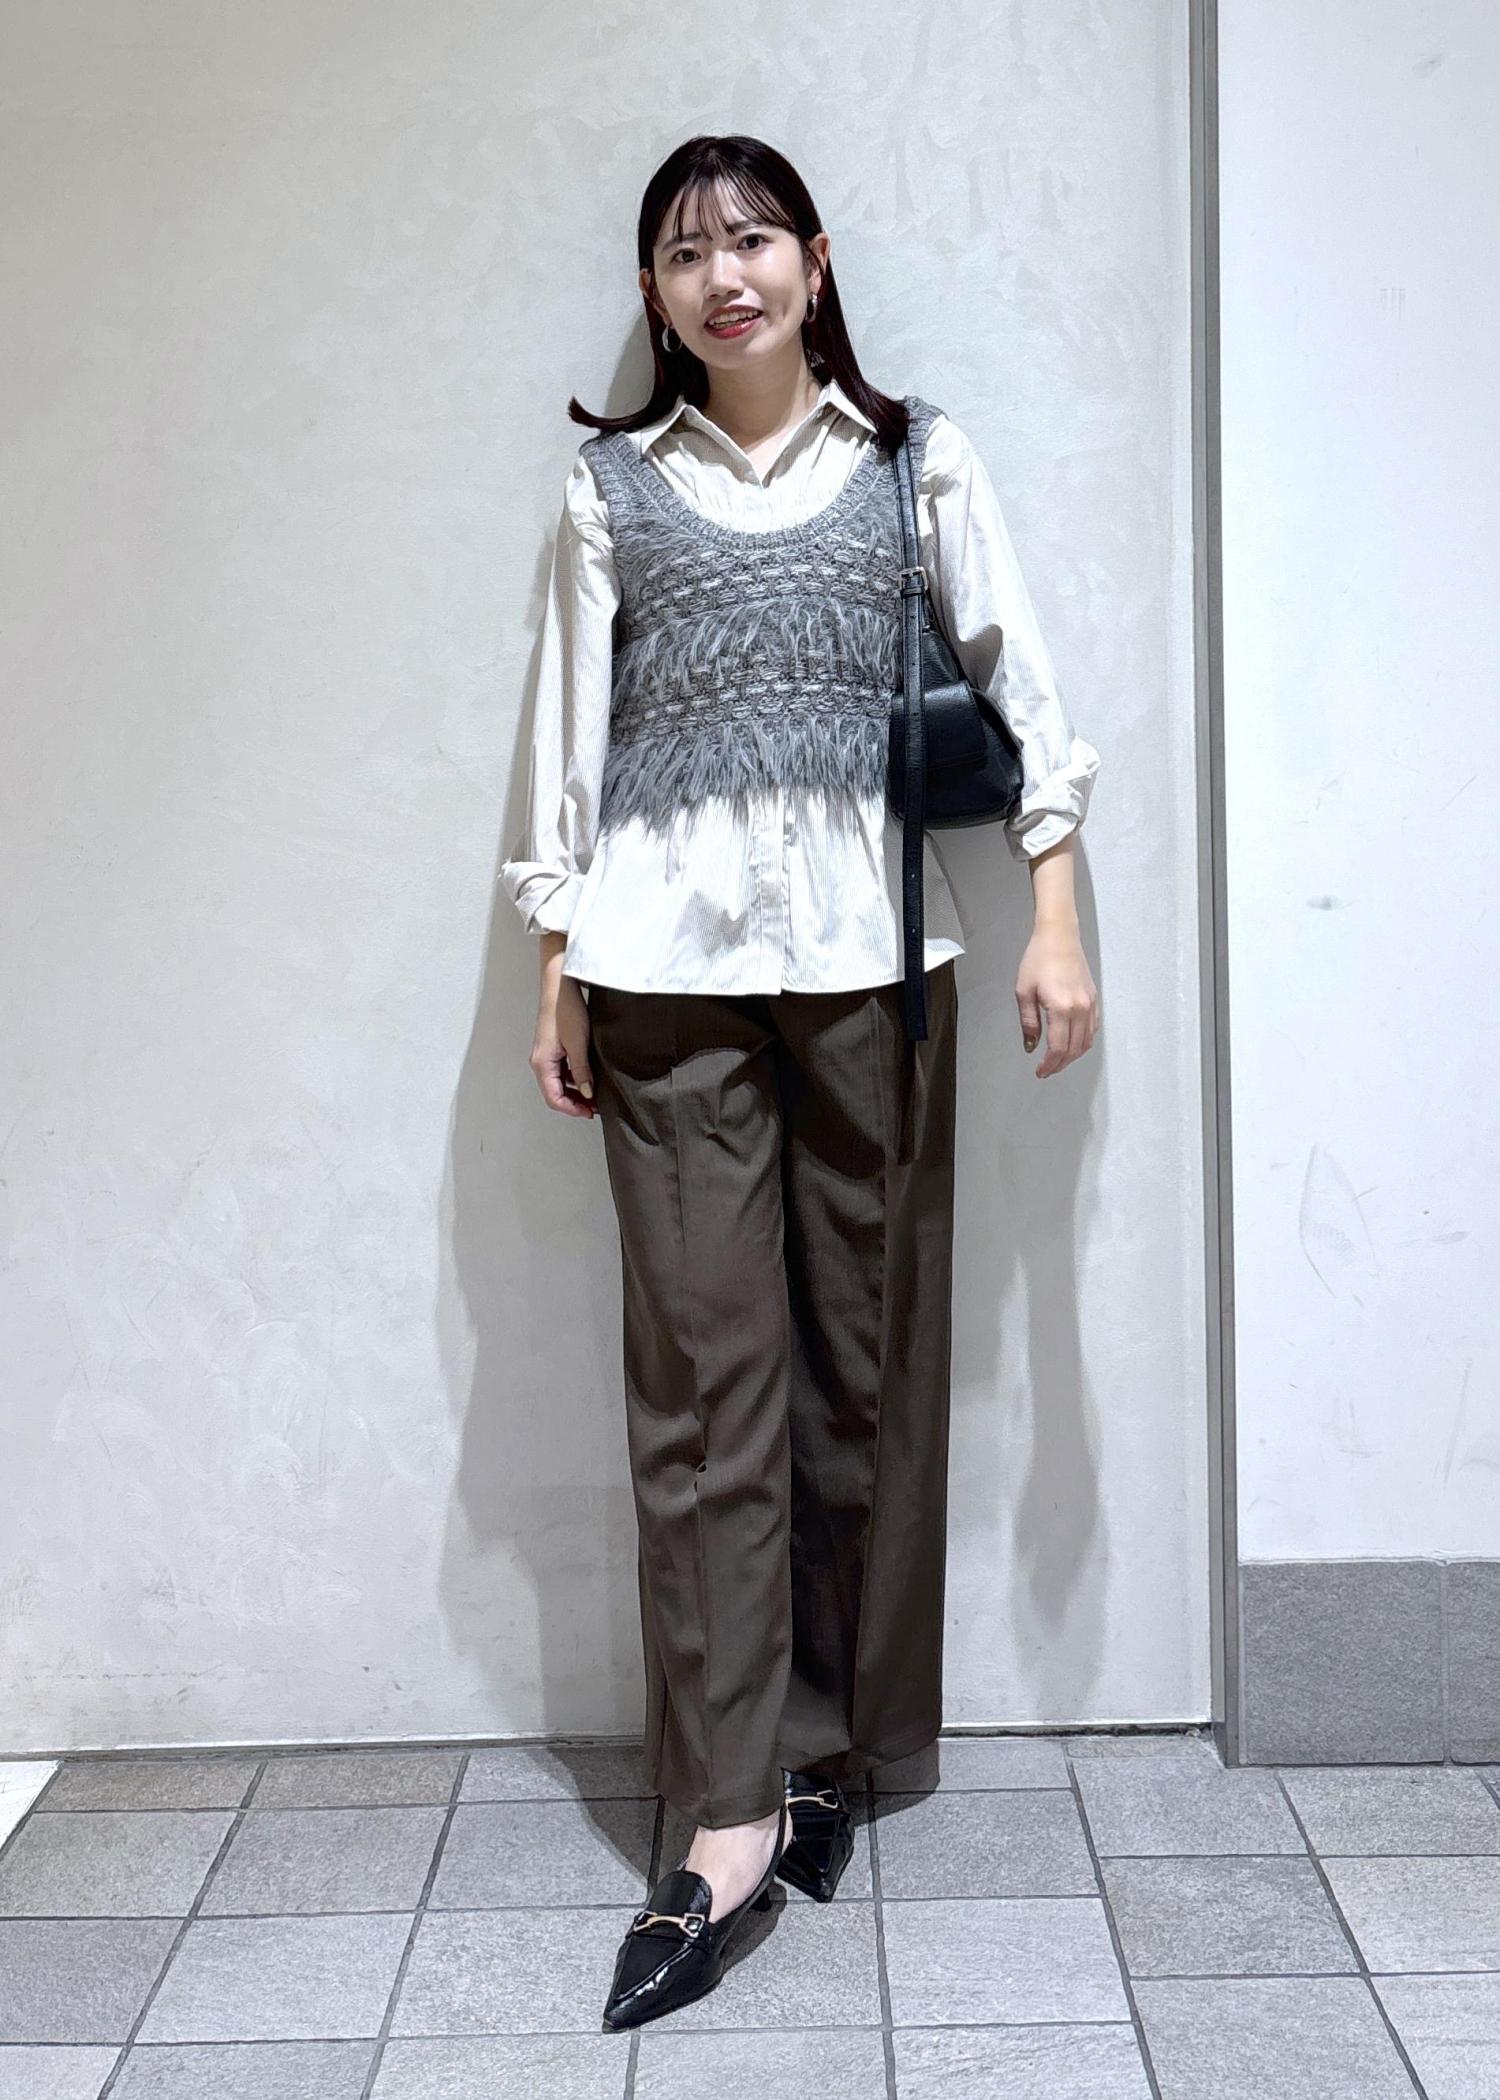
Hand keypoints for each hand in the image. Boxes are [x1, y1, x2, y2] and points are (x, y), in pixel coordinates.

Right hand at [529, 967, 596, 1117]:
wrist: (560, 985)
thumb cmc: (565, 1009)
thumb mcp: (578, 1044)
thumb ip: (582, 1071)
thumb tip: (587, 1093)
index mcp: (542, 1064)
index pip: (554, 1098)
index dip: (572, 1109)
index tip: (589, 1112)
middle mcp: (540, 1061)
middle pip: (554, 1093)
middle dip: (575, 1103)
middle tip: (595, 1107)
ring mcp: (545, 1054)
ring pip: (558, 1083)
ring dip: (575, 1091)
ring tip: (595, 1094)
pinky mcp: (552, 1048)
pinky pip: (561, 1071)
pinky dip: (574, 1078)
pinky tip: (588, 1076)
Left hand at [1015, 923, 1098, 1077]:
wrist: (1059, 937)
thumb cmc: (1038, 959)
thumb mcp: (1024, 991)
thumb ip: (1029, 1022)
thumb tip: (1031, 1045)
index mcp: (1061, 1008)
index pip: (1058, 1048)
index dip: (1049, 1065)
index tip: (1040, 1071)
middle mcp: (1080, 1009)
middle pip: (1074, 1049)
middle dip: (1060, 1064)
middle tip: (1046, 1070)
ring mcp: (1090, 1004)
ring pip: (1086, 1042)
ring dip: (1072, 1056)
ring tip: (1057, 1061)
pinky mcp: (1094, 999)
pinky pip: (1092, 1029)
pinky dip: (1083, 1042)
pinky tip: (1072, 1044)